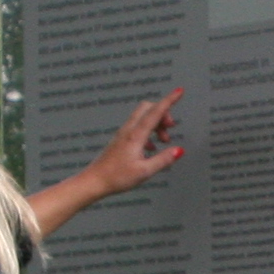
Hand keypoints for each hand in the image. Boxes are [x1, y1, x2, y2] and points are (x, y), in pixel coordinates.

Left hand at [27, 90, 184, 240]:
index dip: (169, 100)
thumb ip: (163, 159)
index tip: (179, 91)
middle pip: (148, 108)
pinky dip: (149, 132)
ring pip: (143, 118)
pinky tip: (151, 148)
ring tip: (164, 140)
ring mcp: (123, 134)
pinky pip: (137, 127)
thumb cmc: (117, 177)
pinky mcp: (121, 139)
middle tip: (171, 127)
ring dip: (156, 124)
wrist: (94, 181)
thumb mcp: (145, 171)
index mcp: (135, 135)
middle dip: (163, 113)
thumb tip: (179, 150)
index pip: (156, 112)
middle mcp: (128, 130)